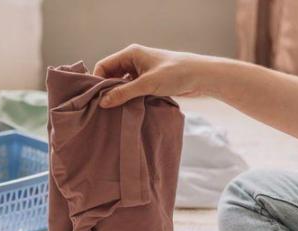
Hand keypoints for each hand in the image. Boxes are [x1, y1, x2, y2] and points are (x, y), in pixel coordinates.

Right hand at [93, 44, 213, 107]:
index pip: (103, 65)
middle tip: (103, 107)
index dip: (97, 81)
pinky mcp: (147, 81)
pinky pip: (130, 89)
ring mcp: (140, 71)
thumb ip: (123, 93)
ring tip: (113, 110)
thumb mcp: (147, 84)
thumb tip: (102, 102)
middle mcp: (133, 60)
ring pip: (120, 84)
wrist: (202, 77)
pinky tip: (125, 108)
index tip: (95, 98)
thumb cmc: (176, 73)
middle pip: (110, 75)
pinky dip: (126, 98)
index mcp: (130, 54)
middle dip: (106, 90)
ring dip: (117, 96)